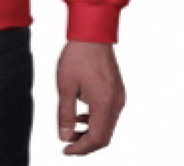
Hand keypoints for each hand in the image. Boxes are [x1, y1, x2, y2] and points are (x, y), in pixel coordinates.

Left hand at [56, 40, 125, 155]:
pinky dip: (96, 120)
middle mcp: (116, 103)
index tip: (66, 150)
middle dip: (86, 143)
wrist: (92, 33)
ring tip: (72, 129)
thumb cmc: (77, 56)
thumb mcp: (65, 86)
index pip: (96, 138)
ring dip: (90, 132)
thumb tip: (64, 137)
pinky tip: (81, 114)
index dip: (80, 148)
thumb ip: (65, 114)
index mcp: (104, 103)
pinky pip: (110, 113)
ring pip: (108, 126)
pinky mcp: (118, 91)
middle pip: (104, 136)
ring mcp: (119, 97)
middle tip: (68, 144)